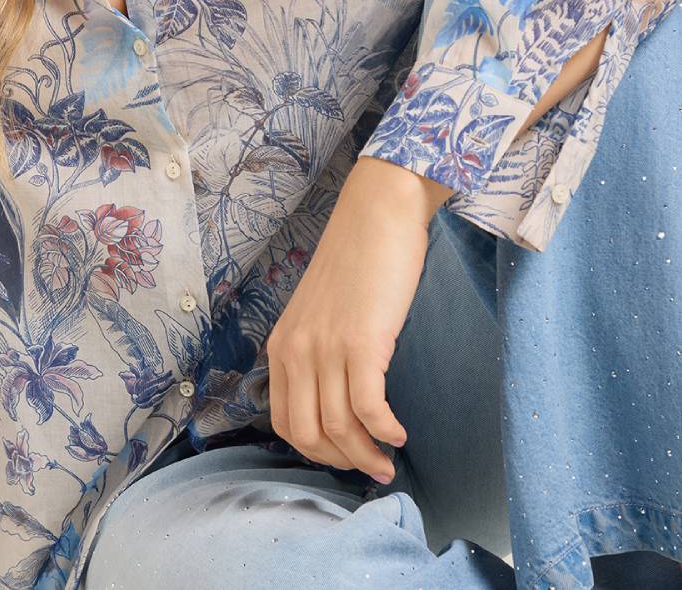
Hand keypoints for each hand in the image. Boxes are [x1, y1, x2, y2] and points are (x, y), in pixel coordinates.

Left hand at [264, 157, 450, 482]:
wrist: (378, 212)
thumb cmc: (357, 259)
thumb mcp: (319, 310)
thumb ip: (316, 349)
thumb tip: (335, 399)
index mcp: (282, 345)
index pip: (284, 421)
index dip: (316, 450)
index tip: (344, 457)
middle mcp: (297, 350)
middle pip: (307, 433)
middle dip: (341, 462)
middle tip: (372, 469)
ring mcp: (327, 346)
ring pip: (338, 427)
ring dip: (367, 454)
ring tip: (389, 460)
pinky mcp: (362, 341)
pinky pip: (368, 408)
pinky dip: (384, 430)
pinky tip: (399, 433)